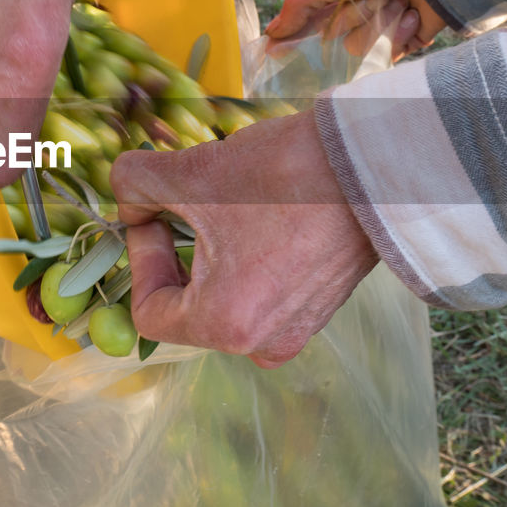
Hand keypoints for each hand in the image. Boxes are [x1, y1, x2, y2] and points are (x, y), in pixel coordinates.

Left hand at [110, 112, 377, 366]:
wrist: (377, 164)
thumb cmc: (284, 177)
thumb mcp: (190, 173)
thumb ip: (136, 186)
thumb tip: (129, 200)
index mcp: (225, 326)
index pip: (149, 312)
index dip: (140, 258)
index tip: (154, 214)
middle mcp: (263, 342)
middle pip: (189, 306)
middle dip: (179, 252)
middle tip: (184, 201)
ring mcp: (299, 327)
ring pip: (228, 297)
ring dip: (215, 253)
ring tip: (228, 204)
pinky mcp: (324, 304)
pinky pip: (266, 291)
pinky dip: (252, 258)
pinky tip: (264, 213)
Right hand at [266, 0, 445, 58]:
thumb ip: (299, 5)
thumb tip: (270, 35)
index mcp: (334, 6)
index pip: (307, 34)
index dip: (296, 45)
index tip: (280, 56)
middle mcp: (353, 23)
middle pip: (335, 46)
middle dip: (352, 21)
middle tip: (369, 1)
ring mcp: (376, 36)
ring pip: (362, 52)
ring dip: (379, 25)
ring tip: (397, 2)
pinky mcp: (400, 46)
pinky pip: (389, 57)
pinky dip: (400, 34)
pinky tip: (410, 15)